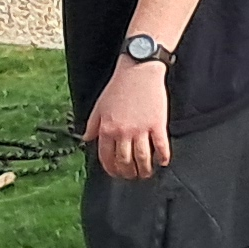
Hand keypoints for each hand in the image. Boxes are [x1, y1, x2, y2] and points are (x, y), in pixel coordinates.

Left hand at [87, 58, 172, 178]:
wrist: (138, 70)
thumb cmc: (119, 86)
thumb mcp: (99, 106)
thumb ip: (92, 125)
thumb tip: (86, 139)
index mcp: (107, 129)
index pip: (107, 157)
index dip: (112, 169)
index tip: (116, 173)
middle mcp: (123, 132)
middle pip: (125, 161)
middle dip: (128, 173)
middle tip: (132, 176)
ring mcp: (141, 129)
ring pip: (142, 158)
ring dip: (145, 170)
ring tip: (147, 173)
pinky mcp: (157, 124)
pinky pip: (160, 146)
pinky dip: (162, 157)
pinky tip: (162, 162)